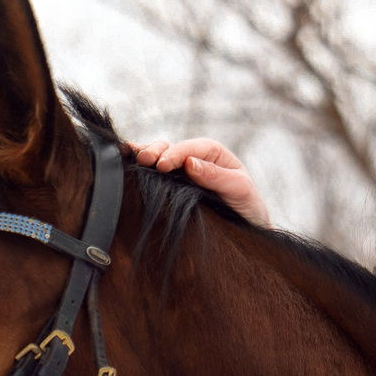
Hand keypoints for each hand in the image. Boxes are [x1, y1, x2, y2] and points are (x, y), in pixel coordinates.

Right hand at [126, 136, 270, 228]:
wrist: (248, 228)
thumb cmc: (247, 206)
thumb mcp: (239, 189)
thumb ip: (217, 176)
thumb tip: (189, 163)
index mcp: (212, 153)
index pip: (189, 148)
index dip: (174, 153)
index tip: (163, 165)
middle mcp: (194, 158)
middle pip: (169, 148)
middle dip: (155, 151)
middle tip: (144, 161)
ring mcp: (181, 173)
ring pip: (158, 158)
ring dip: (144, 157)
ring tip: (134, 162)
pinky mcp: (172, 188)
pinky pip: (154, 176)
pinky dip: (140, 171)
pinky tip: (127, 170)